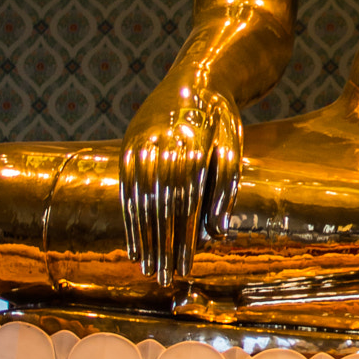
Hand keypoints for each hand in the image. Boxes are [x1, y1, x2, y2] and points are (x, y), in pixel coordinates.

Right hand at [120, 81, 242, 288]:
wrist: (195, 79)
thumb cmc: (221, 119)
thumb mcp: (232, 147)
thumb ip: (226, 187)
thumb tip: (217, 232)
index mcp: (190, 149)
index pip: (185, 207)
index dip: (184, 240)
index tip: (186, 268)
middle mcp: (161, 148)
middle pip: (160, 209)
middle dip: (162, 247)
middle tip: (166, 279)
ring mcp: (140, 146)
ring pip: (140, 201)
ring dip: (143, 239)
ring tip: (148, 269)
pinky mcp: (127, 147)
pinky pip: (126, 190)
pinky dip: (130, 220)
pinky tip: (134, 244)